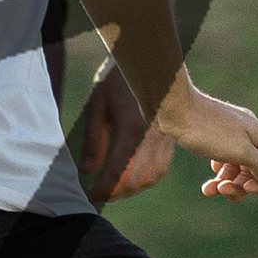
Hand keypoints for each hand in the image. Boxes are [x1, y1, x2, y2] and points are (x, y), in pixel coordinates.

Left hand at [72, 63, 177, 203]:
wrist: (147, 62)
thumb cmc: (116, 81)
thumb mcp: (97, 106)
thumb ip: (94, 141)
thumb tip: (87, 171)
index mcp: (131, 129)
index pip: (116, 172)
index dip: (102, 190)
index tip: (89, 195)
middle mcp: (152, 137)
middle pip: (136, 181)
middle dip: (116, 193)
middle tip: (98, 194)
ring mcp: (164, 138)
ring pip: (152, 177)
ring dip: (132, 189)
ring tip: (114, 189)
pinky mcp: (170, 137)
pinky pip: (161, 168)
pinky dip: (147, 179)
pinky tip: (132, 178)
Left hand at [153, 82, 257, 199]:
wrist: (175, 109)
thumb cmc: (208, 130)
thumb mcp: (240, 151)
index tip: (247, 187)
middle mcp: (252, 136)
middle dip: (242, 187)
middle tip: (222, 190)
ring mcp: (235, 137)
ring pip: (240, 172)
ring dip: (228, 185)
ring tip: (209, 189)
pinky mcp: (218, 139)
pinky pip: (225, 165)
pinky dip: (218, 177)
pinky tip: (206, 182)